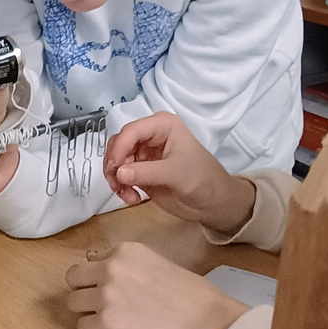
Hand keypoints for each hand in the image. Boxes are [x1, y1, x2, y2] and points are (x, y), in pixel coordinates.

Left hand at [65, 242, 248, 328]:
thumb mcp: (161, 265)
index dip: (100, 278)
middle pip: (74, 278)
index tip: (114, 291)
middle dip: (84, 292)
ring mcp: (106, 295)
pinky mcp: (106, 324)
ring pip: (73, 303)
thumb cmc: (196, 299)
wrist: (210, 324)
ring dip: (87, 313)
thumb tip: (118, 282)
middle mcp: (111, 268)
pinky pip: (82, 328)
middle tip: (102, 307)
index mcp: (126, 250)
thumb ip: (134, 268)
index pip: (93, 261)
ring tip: (110, 323)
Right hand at [103, 113, 255, 234]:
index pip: (131, 131)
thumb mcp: (175, 173)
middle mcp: (150, 136)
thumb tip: (119, 174)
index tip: (116, 171)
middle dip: (114, 164)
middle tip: (117, 184)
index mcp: (162, 125)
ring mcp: (144, 154)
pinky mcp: (140, 171)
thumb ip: (146, 172)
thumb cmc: (202, 179)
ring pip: (115, 160)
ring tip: (126, 195)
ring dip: (115, 178)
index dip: (119, 149)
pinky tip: (132, 198)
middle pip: (118, 143)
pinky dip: (120, 186)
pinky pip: (120, 175)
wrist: (213, 202)